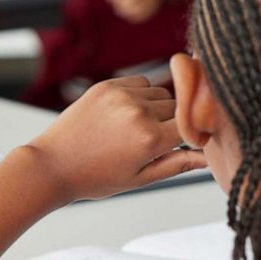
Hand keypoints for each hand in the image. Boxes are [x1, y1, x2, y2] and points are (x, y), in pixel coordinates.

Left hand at [22, 76, 205, 201]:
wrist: (53, 165)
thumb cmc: (95, 177)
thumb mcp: (140, 178)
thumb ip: (177, 164)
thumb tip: (208, 159)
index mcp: (150, 139)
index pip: (191, 127)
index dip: (191, 135)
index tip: (186, 143)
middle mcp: (139, 112)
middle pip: (178, 107)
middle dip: (172, 122)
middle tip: (152, 141)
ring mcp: (122, 95)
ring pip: (161, 93)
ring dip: (157, 107)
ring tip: (136, 128)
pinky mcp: (108, 84)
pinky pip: (140, 82)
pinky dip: (141, 95)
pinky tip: (125, 114)